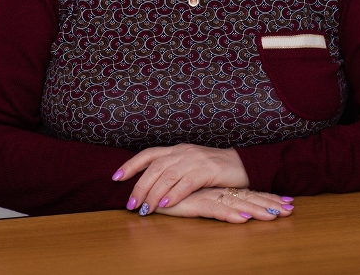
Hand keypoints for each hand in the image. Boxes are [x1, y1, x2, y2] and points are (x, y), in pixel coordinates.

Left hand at [113, 143, 248, 211]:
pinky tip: (165, 205)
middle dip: (140, 186)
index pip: (149, 154)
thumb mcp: (191, 166)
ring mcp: (196, 159)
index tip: (116, 177)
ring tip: (145, 209)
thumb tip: (150, 187)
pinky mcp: (208, 169)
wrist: (243, 165)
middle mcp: (184, 151)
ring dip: (153, 193)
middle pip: (155, 167)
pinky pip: (186, 182)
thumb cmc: (215, 170)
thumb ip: (173, 171)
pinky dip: (173, 194)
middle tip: (131, 204)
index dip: (131, 164)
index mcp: (178, 149)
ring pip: (168, 175)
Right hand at [155, 187, 294, 222]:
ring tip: (275, 215)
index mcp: (219, 190)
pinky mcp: (194, 202)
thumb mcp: (198, 202)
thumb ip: (215, 204)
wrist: (149, 193)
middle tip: (290, 209)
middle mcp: (215, 191)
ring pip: (236, 203)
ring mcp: (206, 195)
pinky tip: (243, 218)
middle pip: (247, 197)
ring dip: (256, 209)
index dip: (268, 199)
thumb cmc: (172, 198)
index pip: (248, 194)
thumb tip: (236, 209)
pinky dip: (230, 214)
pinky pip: (215, 209)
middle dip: (269, 204)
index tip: (288, 204)